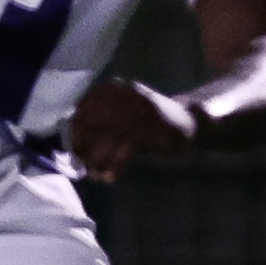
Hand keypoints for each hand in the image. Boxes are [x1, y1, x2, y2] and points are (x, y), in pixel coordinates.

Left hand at [68, 77, 201, 180]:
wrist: (190, 121)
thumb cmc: (150, 124)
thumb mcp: (122, 117)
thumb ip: (100, 126)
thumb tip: (75, 149)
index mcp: (115, 88)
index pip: (85, 109)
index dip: (76, 133)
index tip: (74, 154)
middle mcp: (127, 92)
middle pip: (95, 123)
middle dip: (86, 149)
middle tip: (84, 168)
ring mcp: (142, 106)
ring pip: (110, 136)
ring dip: (100, 159)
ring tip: (97, 176)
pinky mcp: (156, 124)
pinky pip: (128, 147)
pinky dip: (117, 164)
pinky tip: (112, 177)